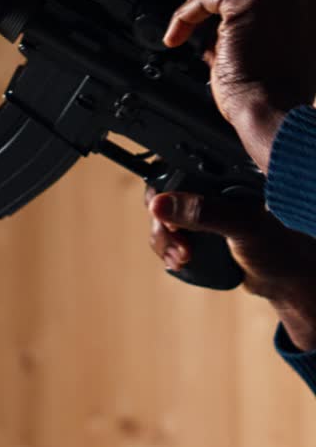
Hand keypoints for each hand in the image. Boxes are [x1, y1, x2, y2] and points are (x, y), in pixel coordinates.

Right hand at [146, 187, 315, 350]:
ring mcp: (203, 210)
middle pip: (164, 193)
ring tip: (182, 258)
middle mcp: (211, 187)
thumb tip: (160, 204)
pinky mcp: (198, 231)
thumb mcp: (241, 226)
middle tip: (178, 241)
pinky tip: (180, 261)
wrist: (285, 281)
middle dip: (163, 223)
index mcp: (225, 174)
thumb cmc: (277, 247)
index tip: (162, 211)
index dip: (164, 186)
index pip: (179, 165)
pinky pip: (169, 234)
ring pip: (164, 217)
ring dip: (165, 240)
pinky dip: (168, 249)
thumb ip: (204, 212)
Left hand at [163, 0, 315, 170]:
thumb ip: (246, 37)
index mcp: (310, 12)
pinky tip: (176, 35)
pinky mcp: (249, 5)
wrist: (274, 116)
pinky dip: (185, 13)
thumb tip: (210, 33)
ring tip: (185, 14)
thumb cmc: (272, 104)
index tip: (220, 5)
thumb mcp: (268, 61)